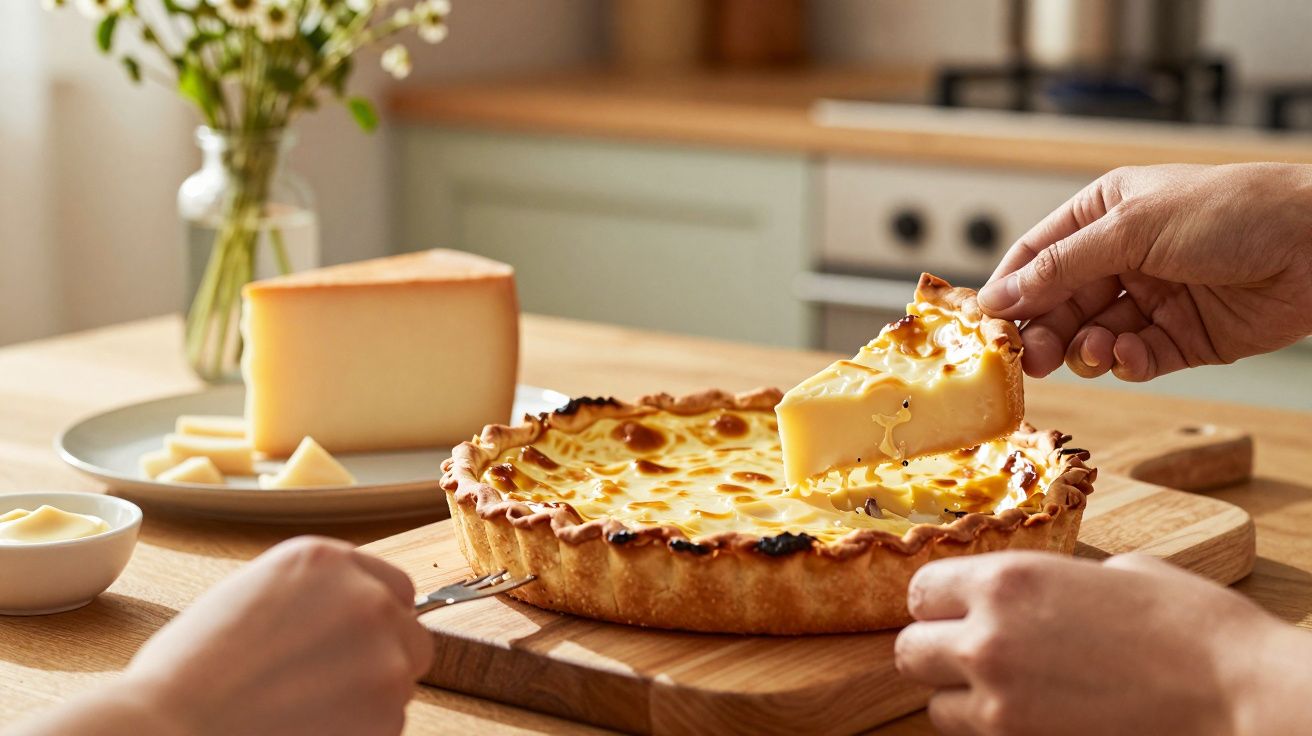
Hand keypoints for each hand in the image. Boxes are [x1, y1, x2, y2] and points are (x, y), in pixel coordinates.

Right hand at [119, 537, 431, 735]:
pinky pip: (388, 725)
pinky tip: (306, 730)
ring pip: (400, 682)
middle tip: (332, 687)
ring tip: (301, 711)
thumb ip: (311, 594)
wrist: (170, 725)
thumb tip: (342, 613)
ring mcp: (383, 656)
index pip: (394, 587)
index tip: (354, 645)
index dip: (376, 620)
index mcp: (326, 560)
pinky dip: (359, 732)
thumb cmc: (190, 671)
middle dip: (383, 660)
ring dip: (369, 700)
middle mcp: (366, 598)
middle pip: (409, 634)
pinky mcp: (387, 712)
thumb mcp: (253, 594)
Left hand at [894, 552, 1311, 735]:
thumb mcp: (1115, 572)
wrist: (1236, 694)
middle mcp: (986, 637)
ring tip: (1006, 692)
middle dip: (936, 652)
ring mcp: (1000, 700)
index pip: (920, 591)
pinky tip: (1031, 717)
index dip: (940, 603)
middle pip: (910, 651)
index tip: (958, 610)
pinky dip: (990, 730)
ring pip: (936, 706)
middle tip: (971, 655)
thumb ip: (1059, 580)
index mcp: (1005, 580)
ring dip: (960, 698)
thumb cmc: (1191, 626)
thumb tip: (1052, 588)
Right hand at [980, 163, 1311, 380]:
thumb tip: (999, 297)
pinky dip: (1128, 362)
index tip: (988, 324)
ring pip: (1093, 335)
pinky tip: (1134, 355)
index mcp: (1105, 213)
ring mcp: (1154, 298)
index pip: (1037, 255)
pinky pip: (1136, 358)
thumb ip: (1061, 267)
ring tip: (1096, 352)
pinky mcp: (1183, 338)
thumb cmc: (1233, 212)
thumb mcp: (1132, 228)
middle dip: (1044, 330)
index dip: (1010, 289)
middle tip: (1031, 358)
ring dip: (1087, 349)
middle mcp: (1124, 256)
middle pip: (1060, 303)